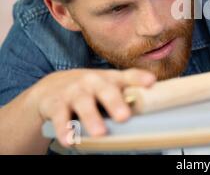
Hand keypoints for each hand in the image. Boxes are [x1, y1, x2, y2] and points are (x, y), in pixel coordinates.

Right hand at [30, 68, 154, 146]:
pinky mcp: (56, 104)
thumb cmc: (89, 89)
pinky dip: (65, 129)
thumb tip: (152, 109)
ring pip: (83, 104)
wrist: (51, 87)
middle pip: (106, 90)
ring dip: (91, 118)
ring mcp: (74, 92)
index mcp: (110, 78)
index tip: (150, 82)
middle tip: (124, 116)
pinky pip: (60, 117)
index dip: (139, 78)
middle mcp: (93, 82)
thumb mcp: (108, 86)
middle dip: (115, 102)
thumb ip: (127, 94)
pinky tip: (70, 139)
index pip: (128, 76)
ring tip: (99, 133)